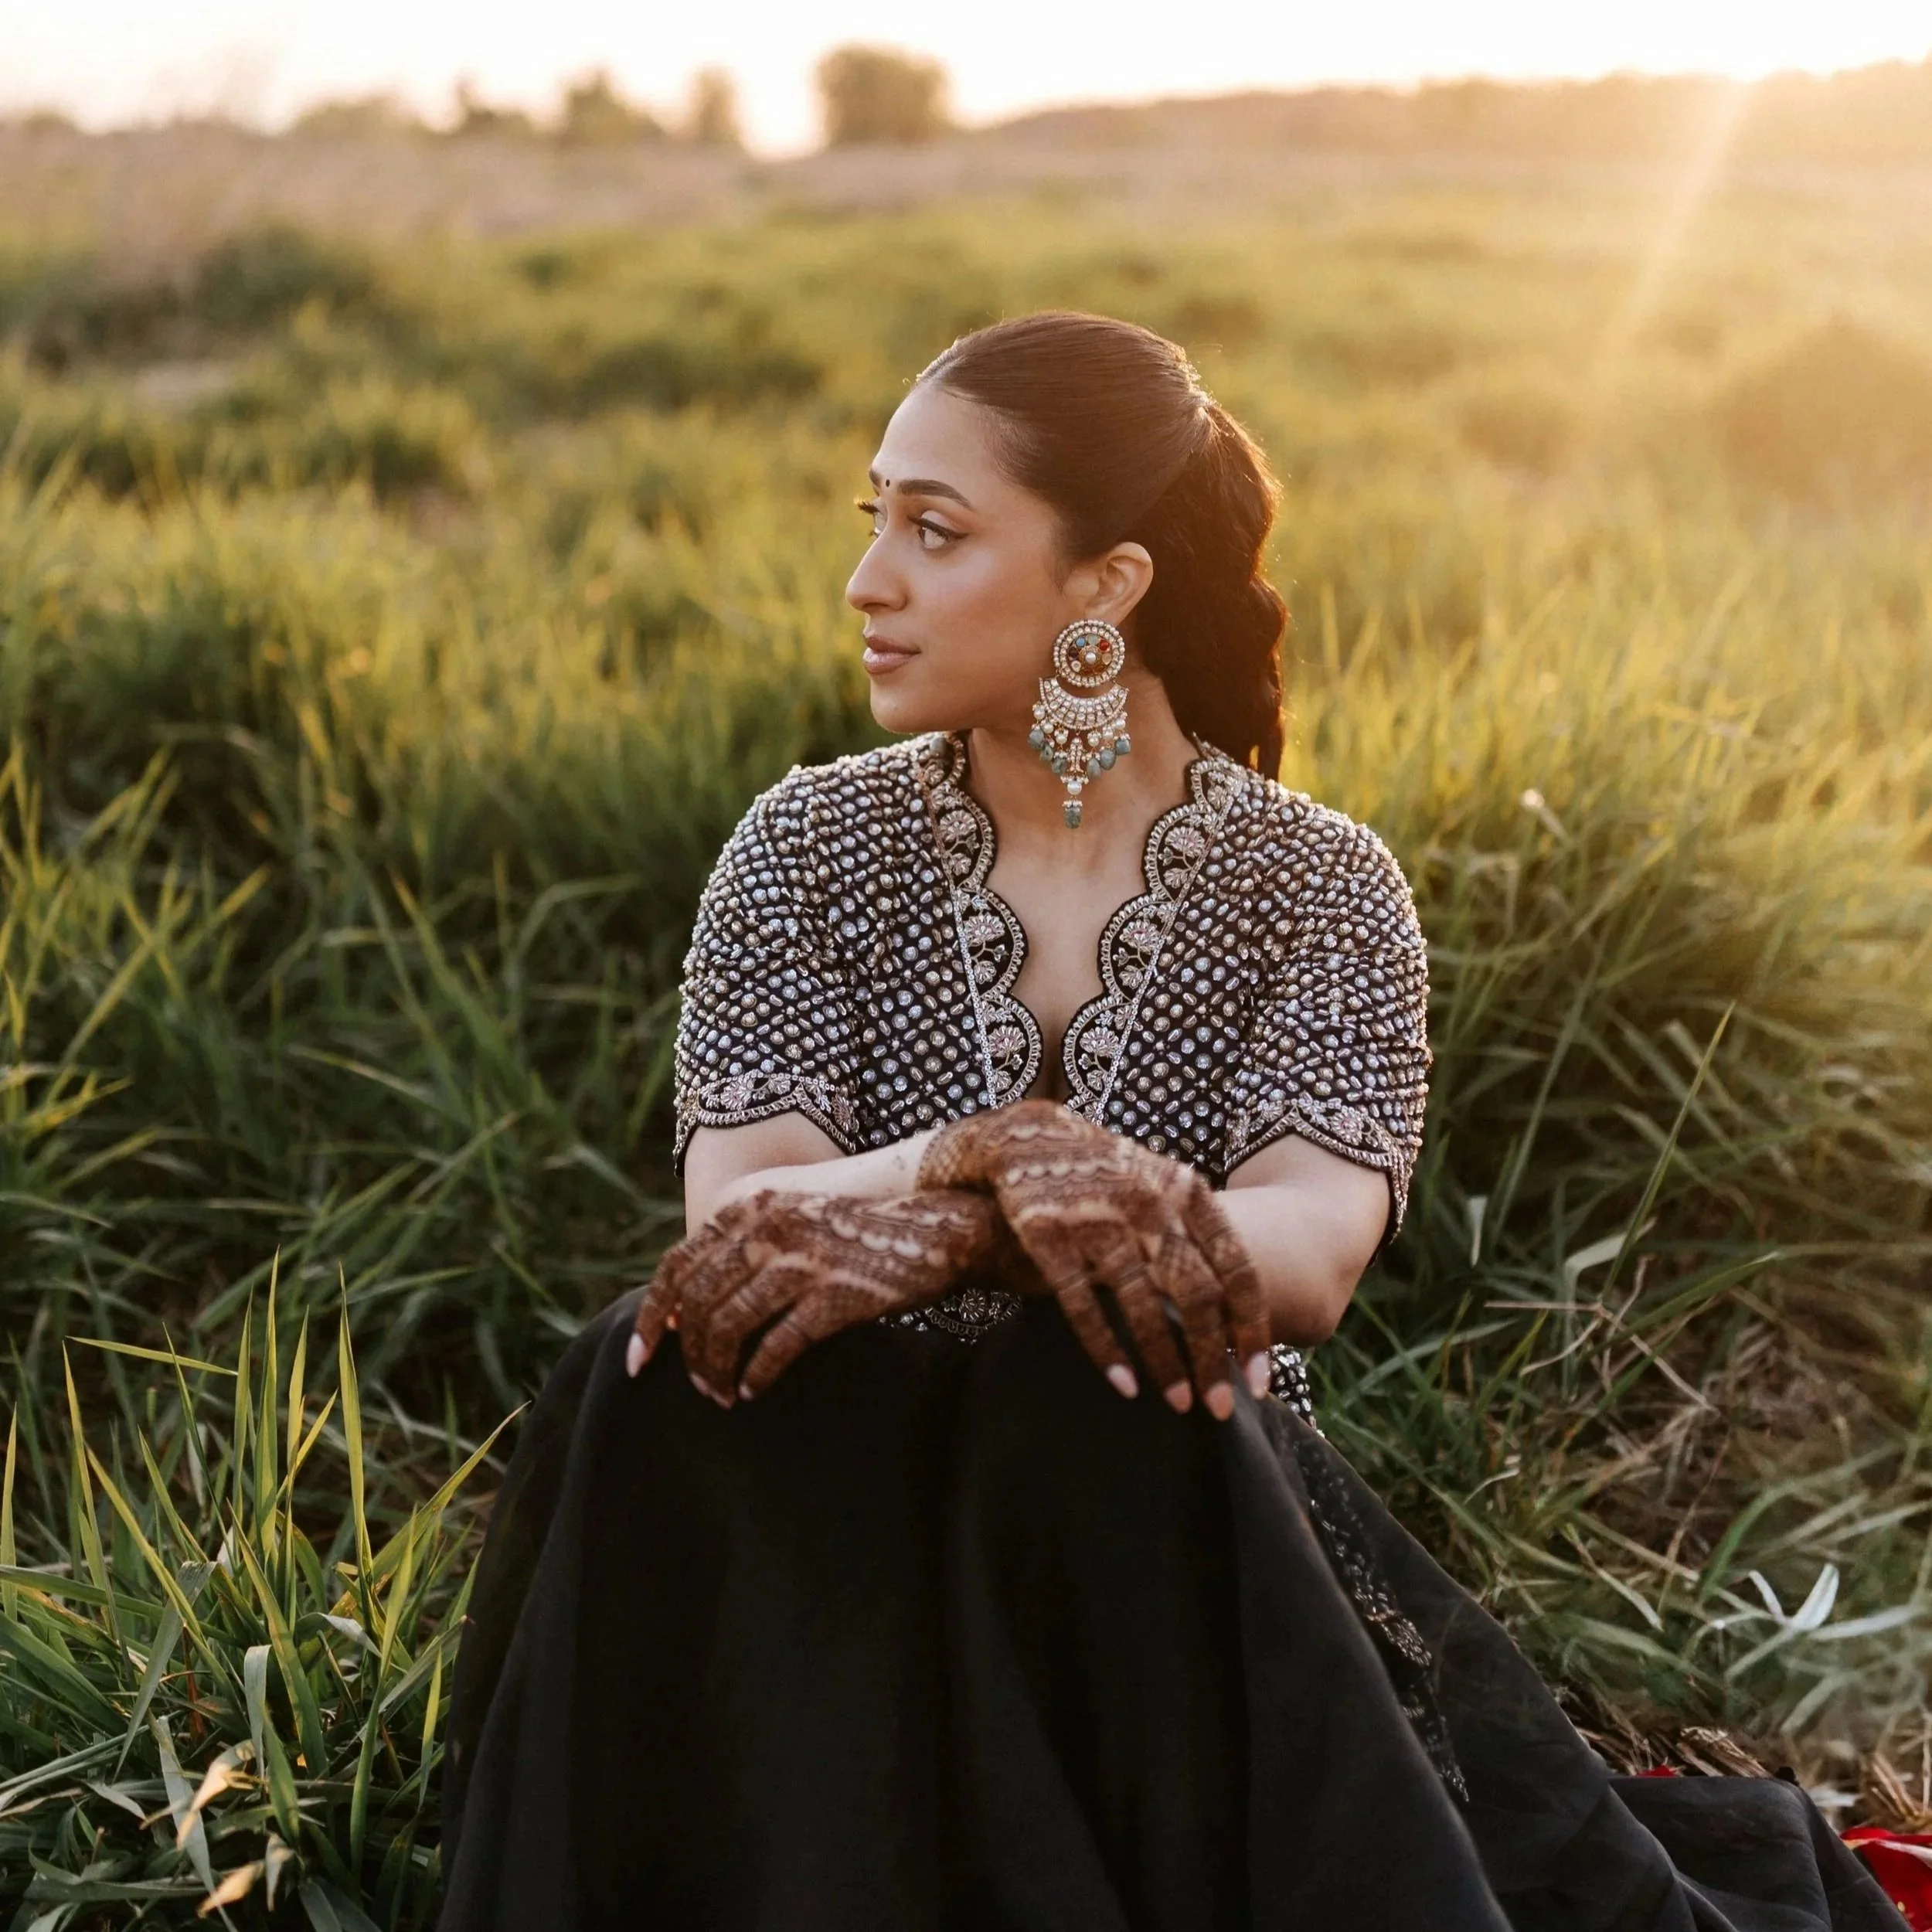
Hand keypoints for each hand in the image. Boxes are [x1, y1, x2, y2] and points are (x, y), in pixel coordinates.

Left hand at [626, 1188, 1005, 1404]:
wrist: (937, 1226)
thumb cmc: (860, 1232)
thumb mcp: (794, 1220)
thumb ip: (743, 1248)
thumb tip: (681, 1309)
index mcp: (751, 1207)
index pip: (677, 1265)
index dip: (651, 1317)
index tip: (639, 1359)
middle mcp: (769, 1227)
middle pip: (697, 1302)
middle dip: (687, 1353)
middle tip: (697, 1387)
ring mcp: (802, 1259)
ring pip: (728, 1326)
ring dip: (716, 1370)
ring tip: (722, 1395)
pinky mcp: (835, 1294)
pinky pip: (775, 1346)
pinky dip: (756, 1375)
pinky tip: (754, 1391)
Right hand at [918, 1101, 1269, 1419]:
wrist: (1022, 1136)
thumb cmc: (1103, 1171)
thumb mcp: (1159, 1183)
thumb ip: (1194, 1231)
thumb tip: (1237, 1303)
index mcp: (1185, 1189)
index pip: (1236, 1267)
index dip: (1252, 1327)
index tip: (1260, 1378)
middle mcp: (1148, 1202)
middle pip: (1197, 1293)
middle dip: (1214, 1358)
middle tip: (1222, 1408)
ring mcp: (1097, 1218)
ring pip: (1144, 1305)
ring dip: (1166, 1362)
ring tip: (1180, 1405)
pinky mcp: (1049, 1235)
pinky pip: (1084, 1304)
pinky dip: (1108, 1350)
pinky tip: (1125, 1385)